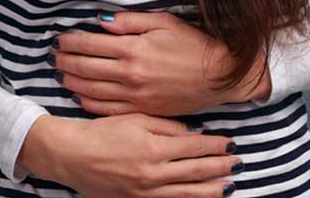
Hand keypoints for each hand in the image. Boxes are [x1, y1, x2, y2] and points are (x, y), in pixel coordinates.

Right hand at [22, 112, 244, 197]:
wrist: (70, 155)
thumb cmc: (100, 132)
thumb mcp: (134, 118)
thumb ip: (166, 125)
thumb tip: (193, 133)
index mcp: (153, 148)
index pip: (194, 148)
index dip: (215, 146)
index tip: (230, 143)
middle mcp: (153, 173)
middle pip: (196, 172)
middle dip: (220, 167)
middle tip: (239, 162)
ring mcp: (146, 192)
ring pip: (188, 193)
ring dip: (212, 190)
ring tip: (230, 186)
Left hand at [50, 10, 270, 116]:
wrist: (219, 76)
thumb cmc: (193, 45)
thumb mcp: (163, 22)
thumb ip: (130, 22)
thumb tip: (101, 21)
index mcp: (134, 49)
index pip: (90, 44)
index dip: (71, 41)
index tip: (60, 39)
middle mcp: (130, 74)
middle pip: (85, 68)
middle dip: (65, 61)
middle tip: (54, 56)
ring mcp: (135, 96)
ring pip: (91, 91)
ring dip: (72, 82)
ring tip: (61, 75)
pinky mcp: (142, 111)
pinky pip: (107, 109)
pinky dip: (89, 103)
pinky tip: (80, 96)